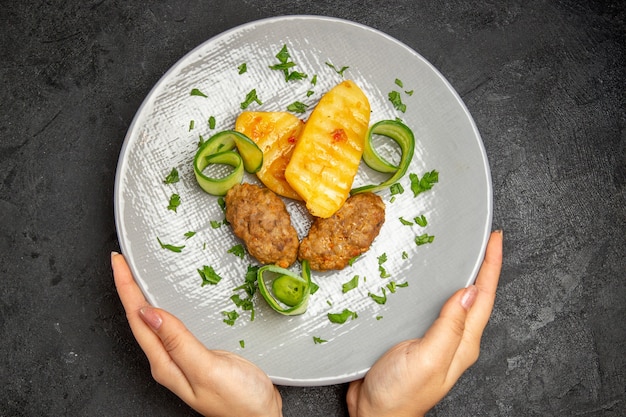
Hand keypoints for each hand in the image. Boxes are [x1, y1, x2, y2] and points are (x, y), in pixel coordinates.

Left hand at [111, 252, 282, 416]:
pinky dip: (165, 305)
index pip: (138, 318)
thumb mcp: (207, 369)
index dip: (126, 288)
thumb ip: (178, 342)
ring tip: (134, 275)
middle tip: (121, 262)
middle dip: (128, 288)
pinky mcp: (197, 354)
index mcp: (165, 363)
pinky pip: (173, 325)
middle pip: (140, 318)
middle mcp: (168, 361)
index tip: (118, 262)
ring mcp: (182, 358)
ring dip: (142, 296)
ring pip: (154, 321)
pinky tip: (167, 300)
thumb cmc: (239, 401)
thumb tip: (148, 313)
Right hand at [346, 230, 502, 416]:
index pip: (484, 296)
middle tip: (485, 239)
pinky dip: (435, 287)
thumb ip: (450, 326)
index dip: (492, 265)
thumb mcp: (428, 358)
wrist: (374, 414)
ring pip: (453, 299)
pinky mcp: (415, 336)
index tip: (496, 239)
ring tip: (463, 251)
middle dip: (483, 265)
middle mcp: (453, 339)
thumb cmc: (400, 394)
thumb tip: (469, 291)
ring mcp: (435, 338)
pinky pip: (432, 306)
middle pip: (475, 295)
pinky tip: (427, 279)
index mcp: (463, 343)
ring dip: (461, 273)